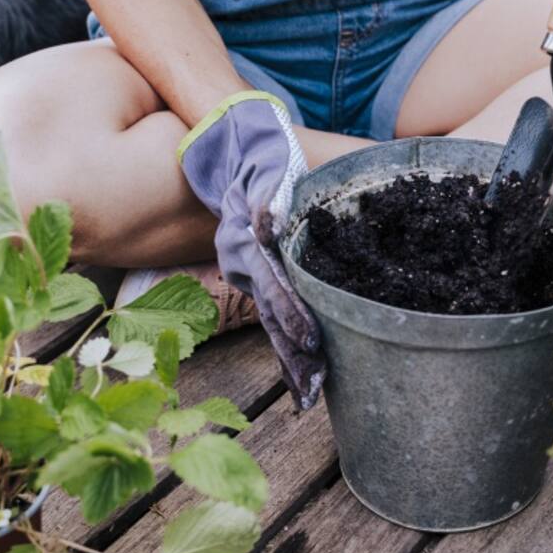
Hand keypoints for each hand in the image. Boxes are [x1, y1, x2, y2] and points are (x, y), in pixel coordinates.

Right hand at [179, 92, 324, 409]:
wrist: (238, 157)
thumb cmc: (267, 162)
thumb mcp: (270, 172)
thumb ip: (270, 197)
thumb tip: (269, 221)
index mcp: (247, 243)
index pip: (273, 285)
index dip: (291, 313)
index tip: (312, 338)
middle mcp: (244, 265)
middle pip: (270, 316)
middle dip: (292, 352)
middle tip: (314, 386)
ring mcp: (249, 275)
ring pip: (269, 324)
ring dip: (290, 360)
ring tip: (309, 395)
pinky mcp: (258, 280)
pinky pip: (271, 319)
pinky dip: (285, 348)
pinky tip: (300, 379)